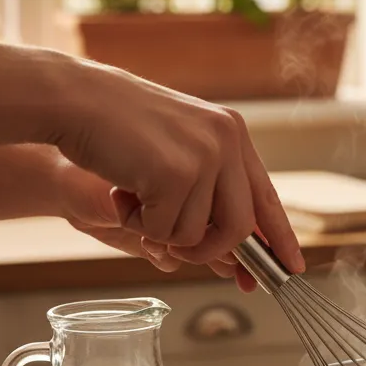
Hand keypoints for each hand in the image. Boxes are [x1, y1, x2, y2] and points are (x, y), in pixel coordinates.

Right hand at [47, 56, 303, 274]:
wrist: (73, 99)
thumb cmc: (116, 127)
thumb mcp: (178, 148)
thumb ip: (209, 187)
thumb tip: (236, 247)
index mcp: (232, 133)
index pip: (266, 197)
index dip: (280, 237)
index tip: (293, 267)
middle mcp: (226, 142)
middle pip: (239, 229)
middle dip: (208, 251)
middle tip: (175, 249)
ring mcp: (203, 157)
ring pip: (197, 236)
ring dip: (160, 232)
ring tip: (135, 195)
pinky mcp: (175, 174)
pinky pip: (164, 233)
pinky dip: (137, 224)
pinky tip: (122, 190)